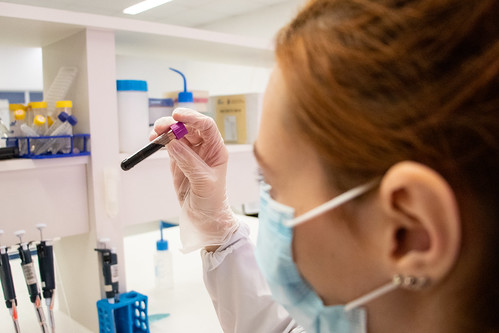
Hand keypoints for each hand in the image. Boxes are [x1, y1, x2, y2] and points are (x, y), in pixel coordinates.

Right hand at [151, 108, 238, 251]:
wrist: (204, 216)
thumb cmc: (212, 200)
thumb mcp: (203, 181)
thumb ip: (189, 162)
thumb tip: (173, 143)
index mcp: (216, 149)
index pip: (206, 126)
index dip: (192, 118)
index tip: (177, 116)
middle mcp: (204, 147)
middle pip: (189, 126)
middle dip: (174, 123)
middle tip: (160, 127)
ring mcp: (190, 152)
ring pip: (177, 133)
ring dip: (165, 130)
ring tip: (154, 134)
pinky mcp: (178, 159)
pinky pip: (168, 144)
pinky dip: (160, 140)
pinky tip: (154, 140)